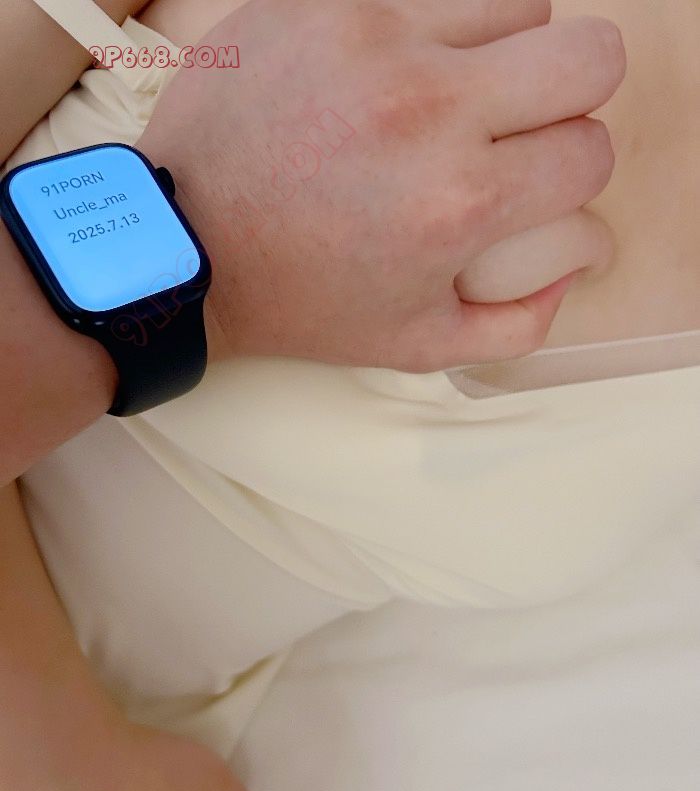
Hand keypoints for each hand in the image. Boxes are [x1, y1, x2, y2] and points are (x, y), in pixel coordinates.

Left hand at [139, 0, 624, 371]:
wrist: (187, 246)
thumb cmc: (301, 298)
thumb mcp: (415, 344)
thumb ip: (517, 322)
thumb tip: (577, 265)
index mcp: (461, 202)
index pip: (590, 153)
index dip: (574, 175)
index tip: (536, 185)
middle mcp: (431, 109)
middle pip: (590, 54)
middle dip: (573, 97)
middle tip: (520, 128)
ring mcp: (376, 40)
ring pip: (517, 5)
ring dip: (502, 54)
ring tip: (451, 99)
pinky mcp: (327, 1)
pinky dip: (430, 32)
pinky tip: (394, 75)